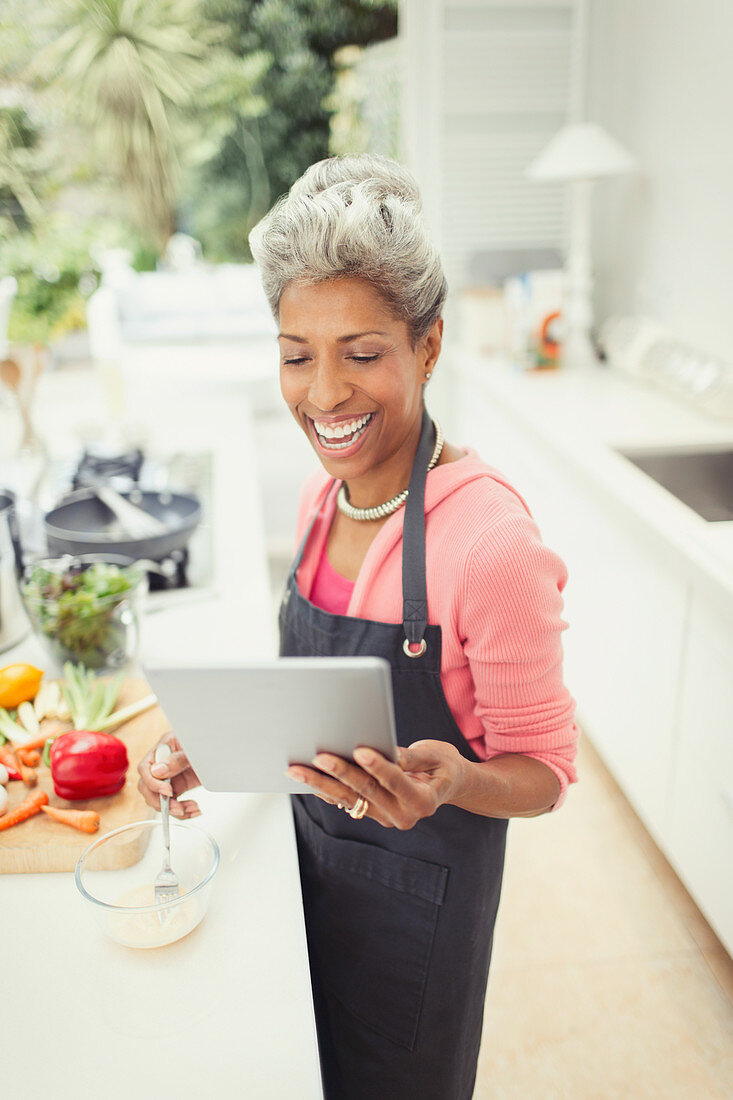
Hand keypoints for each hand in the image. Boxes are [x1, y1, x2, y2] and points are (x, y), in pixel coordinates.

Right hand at [137, 733, 201, 819]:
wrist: (224, 751)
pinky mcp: (178, 787)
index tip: (168, 792)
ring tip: (191, 809)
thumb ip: (177, 759)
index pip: (145, 768)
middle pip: (147, 787)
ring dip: (173, 809)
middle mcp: (163, 764)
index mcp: (164, 748)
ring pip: (159, 799)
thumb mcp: (194, 750)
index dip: (153, 783)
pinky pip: (173, 803)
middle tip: (178, 807)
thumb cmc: (209, 744)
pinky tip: (194, 810)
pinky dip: (182, 811)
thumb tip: (157, 771)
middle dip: (161, 801)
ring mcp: (170, 776)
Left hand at [286, 739, 466, 829]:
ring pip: (348, 799)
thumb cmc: (443, 766)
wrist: (446, 784)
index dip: (378, 766)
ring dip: (321, 783)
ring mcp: (385, 818)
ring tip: (296, 769)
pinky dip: (324, 789)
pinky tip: (304, 777)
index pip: (396, 782)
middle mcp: (403, 816)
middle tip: (318, 756)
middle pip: (366, 792)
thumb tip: (385, 751)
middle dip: (340, 772)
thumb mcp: (437, 757)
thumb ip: (411, 757)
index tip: (360, 750)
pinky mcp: (372, 813)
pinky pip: (344, 801)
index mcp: (424, 802)